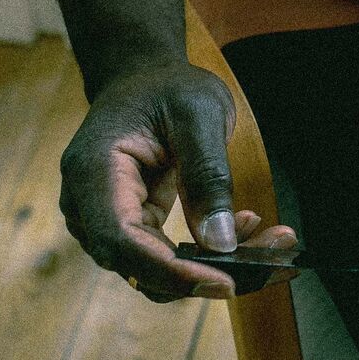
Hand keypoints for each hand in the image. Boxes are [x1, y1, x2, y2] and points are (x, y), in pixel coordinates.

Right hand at [58, 62, 296, 301]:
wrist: (144, 77)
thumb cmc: (168, 87)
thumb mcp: (199, 113)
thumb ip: (207, 174)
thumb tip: (221, 242)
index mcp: (93, 171)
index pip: (121, 239)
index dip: (170, 271)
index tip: (224, 282)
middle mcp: (87, 204)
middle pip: (137, 265)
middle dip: (203, 274)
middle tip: (268, 266)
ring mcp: (105, 218)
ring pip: (154, 269)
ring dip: (212, 266)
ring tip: (270, 240)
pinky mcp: (131, 224)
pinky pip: (164, 256)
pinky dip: (207, 253)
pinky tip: (247, 227)